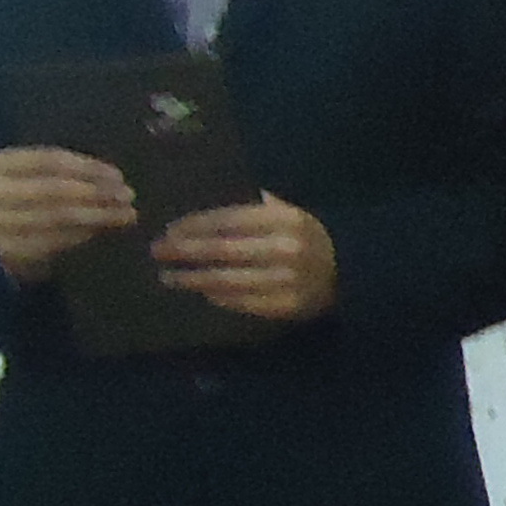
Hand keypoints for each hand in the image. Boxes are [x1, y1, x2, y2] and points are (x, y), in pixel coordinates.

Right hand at [0, 146, 134, 282]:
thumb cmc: (8, 207)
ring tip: (127, 215)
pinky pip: (56, 240)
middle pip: (58, 188)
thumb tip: (110, 180)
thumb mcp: (23, 181)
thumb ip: (57, 175)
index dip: (88, 167)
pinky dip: (85, 234)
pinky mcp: (7, 252)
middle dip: (99, 192)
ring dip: (100, 215)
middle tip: (129, 197)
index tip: (117, 175)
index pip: (50, 160)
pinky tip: (104, 232)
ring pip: (60, 215)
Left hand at [150, 194, 336, 324]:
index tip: (168, 230)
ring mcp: (286, 280)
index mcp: (283, 220)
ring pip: (229, 280)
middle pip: (223, 250)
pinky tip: (201, 293)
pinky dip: (219, 298)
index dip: (194, 225)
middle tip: (157, 252)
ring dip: (194, 279)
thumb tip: (210, 199)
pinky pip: (245, 303)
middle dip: (185, 251)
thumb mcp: (289, 212)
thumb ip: (256, 206)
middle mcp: (284, 249)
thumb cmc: (308, 237)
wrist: (349, 271)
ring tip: (169, 277)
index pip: (228, 220)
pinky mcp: (287, 306)